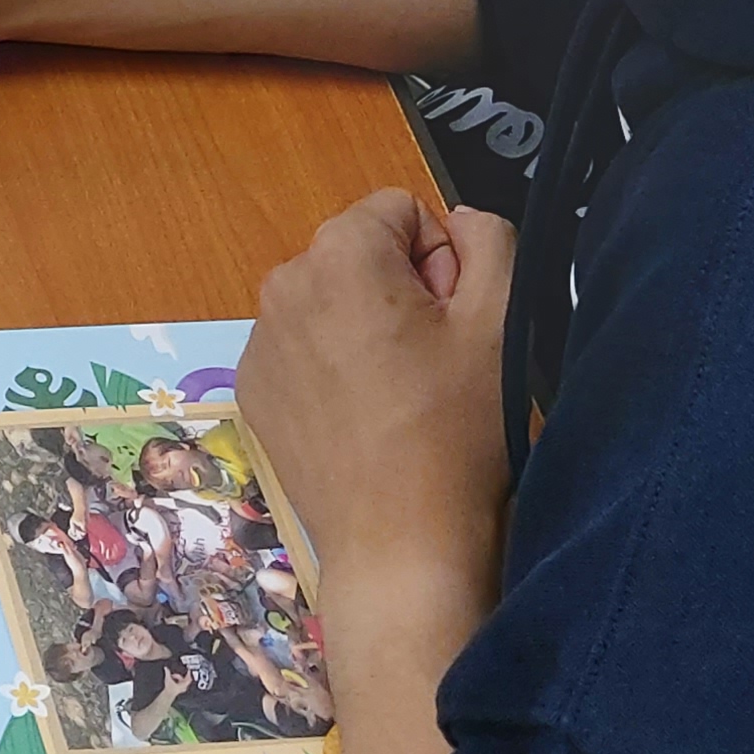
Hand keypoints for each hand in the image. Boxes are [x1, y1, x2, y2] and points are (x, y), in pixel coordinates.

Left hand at [235, 189, 514, 609]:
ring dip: (365, 329)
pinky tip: (363, 421)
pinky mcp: (251, 388)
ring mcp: (258, 339)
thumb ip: (488, 240)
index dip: (440, 261)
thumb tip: (454, 221)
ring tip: (399, 397)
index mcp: (339, 253)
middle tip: (431, 363)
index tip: (451, 320)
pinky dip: (331, 368)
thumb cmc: (456, 429)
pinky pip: (300, 348)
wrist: (399, 541)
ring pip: (330, 302)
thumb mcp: (502, 320)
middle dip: (400, 291)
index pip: (400, 212)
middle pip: (360, 255)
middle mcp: (283, 283)